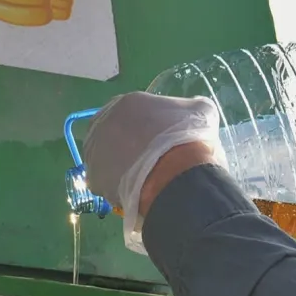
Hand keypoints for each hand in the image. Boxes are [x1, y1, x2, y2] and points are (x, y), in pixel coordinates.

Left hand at [82, 91, 224, 253]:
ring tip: (142, 178)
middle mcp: (103, 123)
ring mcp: (95, 152)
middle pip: (112, 132)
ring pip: (106, 158)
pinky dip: (117, 188)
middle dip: (126, 144)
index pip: (131, 110)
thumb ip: (190, 107)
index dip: (144, 124)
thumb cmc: (189, 140)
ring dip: (120, 165)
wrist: (178, 177)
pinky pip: (105, 182)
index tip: (157, 137)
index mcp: (127, 102)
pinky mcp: (94, 178)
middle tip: (147, 159)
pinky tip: (136, 192)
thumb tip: (192, 109)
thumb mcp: (201, 111)